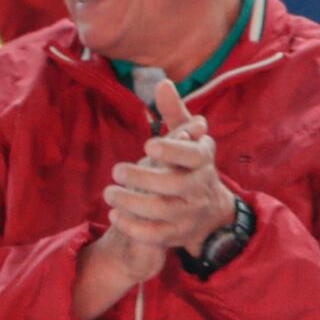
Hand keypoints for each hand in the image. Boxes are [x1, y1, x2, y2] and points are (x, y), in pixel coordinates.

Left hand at [104, 105, 231, 259]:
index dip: (172, 150)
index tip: (147, 145)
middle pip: (173, 184)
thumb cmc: (190, 165)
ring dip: (131, 202)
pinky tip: (115, 215)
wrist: (211, 212)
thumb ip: (174, 112)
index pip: (194, 156)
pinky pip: (156, 236)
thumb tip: (162, 83)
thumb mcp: (189, 138)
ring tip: (109, 193)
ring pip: (162, 211)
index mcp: (203, 160)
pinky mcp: (177, 235)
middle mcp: (199, 188)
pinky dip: (133, 227)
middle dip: (141, 177)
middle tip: (116, 171)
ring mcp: (189, 214)